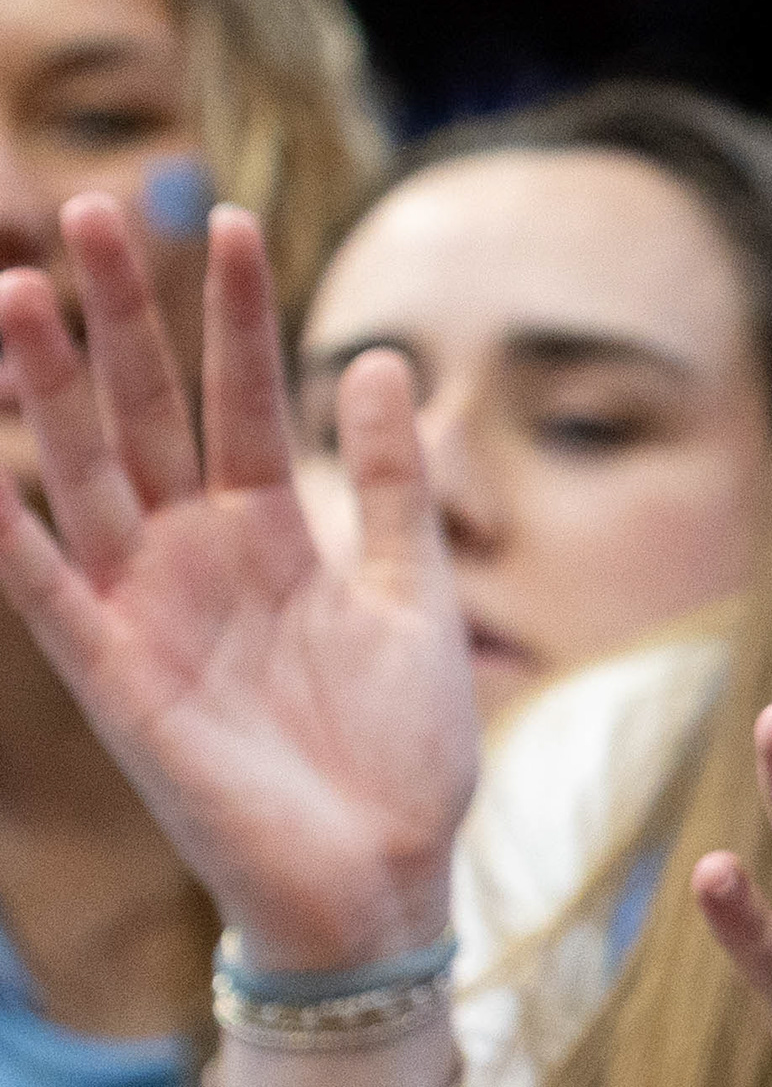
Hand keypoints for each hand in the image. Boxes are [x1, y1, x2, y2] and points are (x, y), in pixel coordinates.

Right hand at [0, 200, 476, 969]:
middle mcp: (194, 557)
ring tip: (17, 292)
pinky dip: (6, 528)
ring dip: (47, 389)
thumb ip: (392, 486)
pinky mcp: (114, 675)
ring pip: (83, 474)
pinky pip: (43, 588)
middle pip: (147, 413)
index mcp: (270, 535)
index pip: (244, 398)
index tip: (235, 218)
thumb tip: (382, 359)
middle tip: (92, 208)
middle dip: (121, 317)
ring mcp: (146, 609)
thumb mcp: (415, 596)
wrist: (385, 878)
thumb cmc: (404, 750)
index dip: (237, 315)